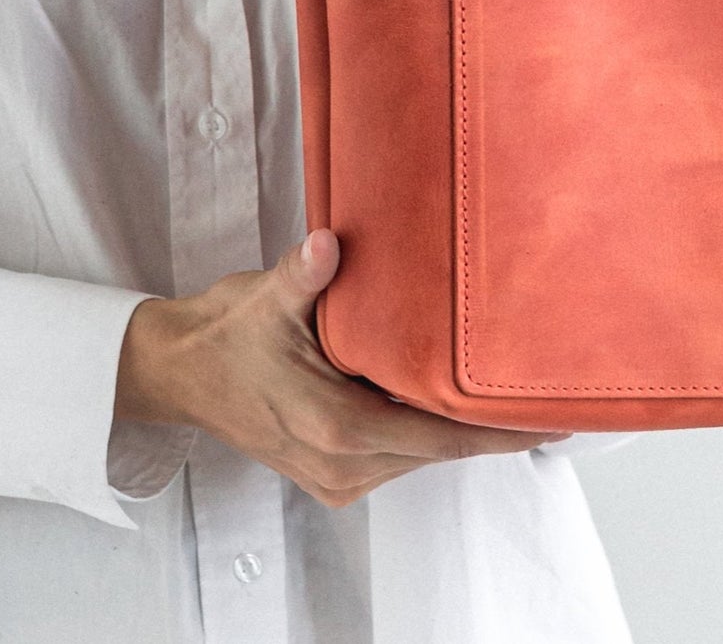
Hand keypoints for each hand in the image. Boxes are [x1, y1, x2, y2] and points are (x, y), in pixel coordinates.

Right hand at [113, 228, 570, 506]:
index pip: (437, 437)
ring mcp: (336, 475)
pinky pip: (396, 457)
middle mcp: (340, 463)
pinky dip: (422, 431)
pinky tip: (441, 400)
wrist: (178, 373)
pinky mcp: (332, 473)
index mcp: (334, 426)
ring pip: (418, 456)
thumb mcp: (264, 298)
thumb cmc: (224, 337)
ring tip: (498, 392)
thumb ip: (303, 275)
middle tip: (537, 392)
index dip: (494, 432)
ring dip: (453, 428)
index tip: (544, 423)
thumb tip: (327, 246)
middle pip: (437, 450)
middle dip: (485, 425)